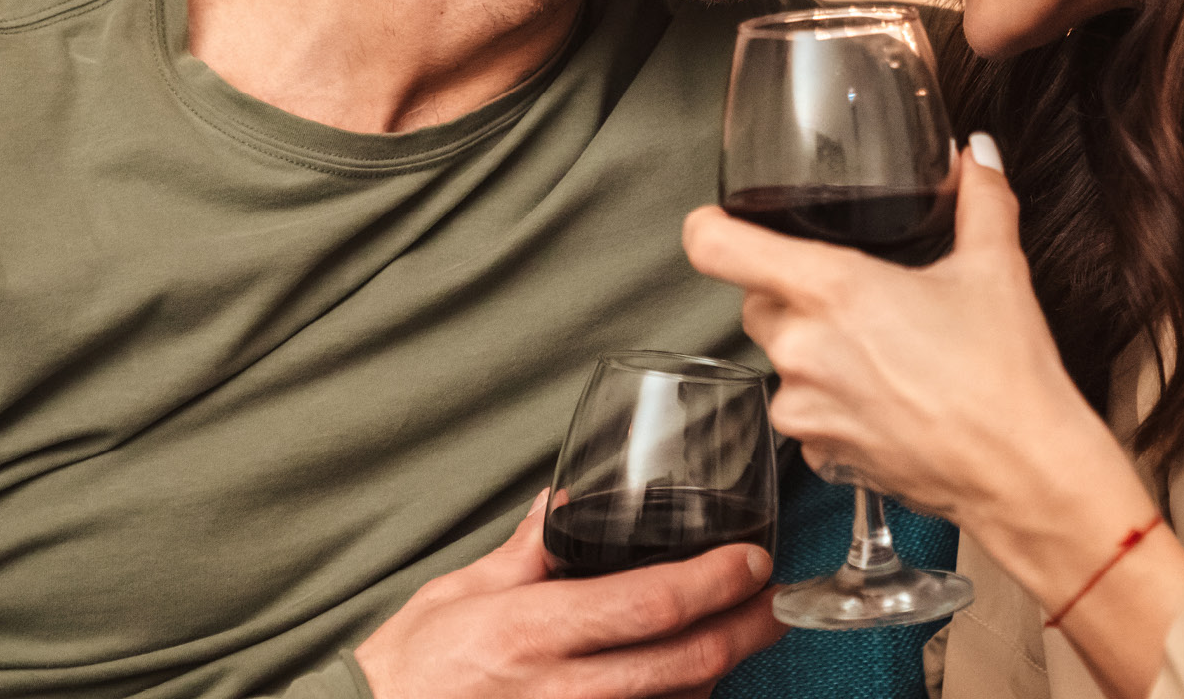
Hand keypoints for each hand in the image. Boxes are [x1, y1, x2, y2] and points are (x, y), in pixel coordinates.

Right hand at [354, 491, 782, 698]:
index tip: (752, 561)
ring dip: (716, 673)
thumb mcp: (455, 594)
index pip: (652, 602)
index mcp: (536, 629)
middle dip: (747, 629)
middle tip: (777, 603)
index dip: (717, 581)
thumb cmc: (406, 671)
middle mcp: (562, 687)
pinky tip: (686, 686)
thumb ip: (520, 552)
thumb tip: (558, 503)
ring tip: (739, 636)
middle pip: (686, 660)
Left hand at [686, 141, 1183, 698]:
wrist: (1025, 475)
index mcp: (831, 289)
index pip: (716, 246)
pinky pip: (806, 415)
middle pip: (756, 301)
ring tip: (885, 354)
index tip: (721, 220)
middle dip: (792, 293)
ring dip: (816, 352)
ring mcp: (804, 410)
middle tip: (855, 295)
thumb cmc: (1007, 374)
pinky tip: (890, 400)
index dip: (711, 226)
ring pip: (782, 361)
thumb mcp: (996, 267)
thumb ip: (978, 197)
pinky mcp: (819, 457)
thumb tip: (975, 153)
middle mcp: (802, 350)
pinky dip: (835, 404)